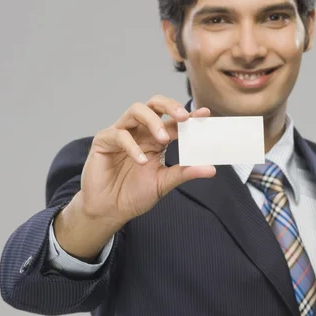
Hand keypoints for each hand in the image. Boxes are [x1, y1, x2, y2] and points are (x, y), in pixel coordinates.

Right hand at [78, 95, 215, 225]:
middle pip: (154, 104)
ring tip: (163, 139)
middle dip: (170, 105)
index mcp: (155, 139)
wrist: (109, 210)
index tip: (204, 114)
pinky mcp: (103, 141)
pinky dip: (132, 146)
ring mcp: (121, 133)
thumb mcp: (164, 183)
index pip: (174, 121)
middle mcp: (139, 132)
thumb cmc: (134, 195)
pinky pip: (119, 134)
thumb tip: (211, 169)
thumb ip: (185, 173)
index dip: (189, 116)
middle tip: (184, 117)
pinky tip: (141, 162)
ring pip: (136, 110)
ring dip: (153, 121)